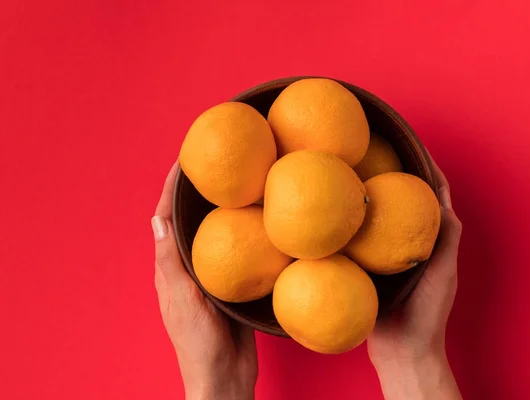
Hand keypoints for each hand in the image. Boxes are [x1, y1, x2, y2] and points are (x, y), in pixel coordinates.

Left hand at [151, 162, 257, 399]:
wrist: (225, 376)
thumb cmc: (198, 341)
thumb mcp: (181, 298)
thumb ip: (169, 262)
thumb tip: (157, 220)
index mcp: (169, 270)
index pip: (166, 221)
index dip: (171, 190)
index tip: (183, 162)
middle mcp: (188, 269)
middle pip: (190, 223)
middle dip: (196, 194)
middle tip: (214, 166)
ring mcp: (211, 277)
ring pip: (213, 235)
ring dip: (219, 211)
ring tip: (236, 186)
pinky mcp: (232, 286)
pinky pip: (235, 253)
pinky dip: (241, 234)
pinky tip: (256, 224)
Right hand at [367, 154, 462, 399]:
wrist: (402, 350)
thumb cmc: (428, 313)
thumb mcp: (444, 272)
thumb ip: (446, 239)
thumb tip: (443, 201)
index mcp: (434, 240)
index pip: (434, 196)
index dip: (426, 169)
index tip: (411, 145)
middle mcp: (412, 242)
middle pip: (406, 200)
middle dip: (395, 175)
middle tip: (375, 151)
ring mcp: (389, 253)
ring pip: (382, 216)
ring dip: (372, 195)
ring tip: (355, 171)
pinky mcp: (369, 265)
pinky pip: (360, 237)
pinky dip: (353, 222)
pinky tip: (339, 210)